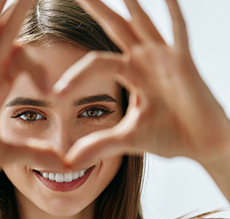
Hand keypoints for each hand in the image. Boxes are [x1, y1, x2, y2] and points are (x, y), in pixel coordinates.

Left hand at [54, 0, 229, 169]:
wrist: (201, 145)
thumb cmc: (169, 137)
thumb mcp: (127, 139)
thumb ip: (98, 145)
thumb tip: (68, 162)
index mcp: (130, 74)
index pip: (95, 64)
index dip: (75, 77)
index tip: (56, 93)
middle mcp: (144, 61)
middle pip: (114, 27)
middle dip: (96, 8)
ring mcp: (164, 58)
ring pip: (141, 22)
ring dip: (129, 2)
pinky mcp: (184, 62)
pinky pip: (178, 32)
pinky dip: (172, 13)